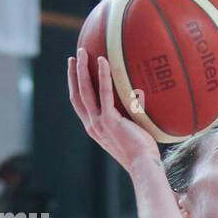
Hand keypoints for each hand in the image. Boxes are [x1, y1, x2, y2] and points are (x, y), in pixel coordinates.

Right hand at [67, 48, 159, 171]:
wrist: (144, 166)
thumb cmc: (143, 154)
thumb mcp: (129, 134)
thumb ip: (127, 121)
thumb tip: (140, 105)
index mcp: (95, 129)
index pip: (80, 104)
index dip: (75, 87)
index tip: (75, 71)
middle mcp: (92, 126)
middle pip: (77, 95)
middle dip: (73, 74)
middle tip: (75, 56)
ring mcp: (98, 123)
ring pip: (84, 90)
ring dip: (82, 69)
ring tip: (82, 52)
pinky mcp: (108, 120)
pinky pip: (104, 92)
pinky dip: (102, 75)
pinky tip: (102, 60)